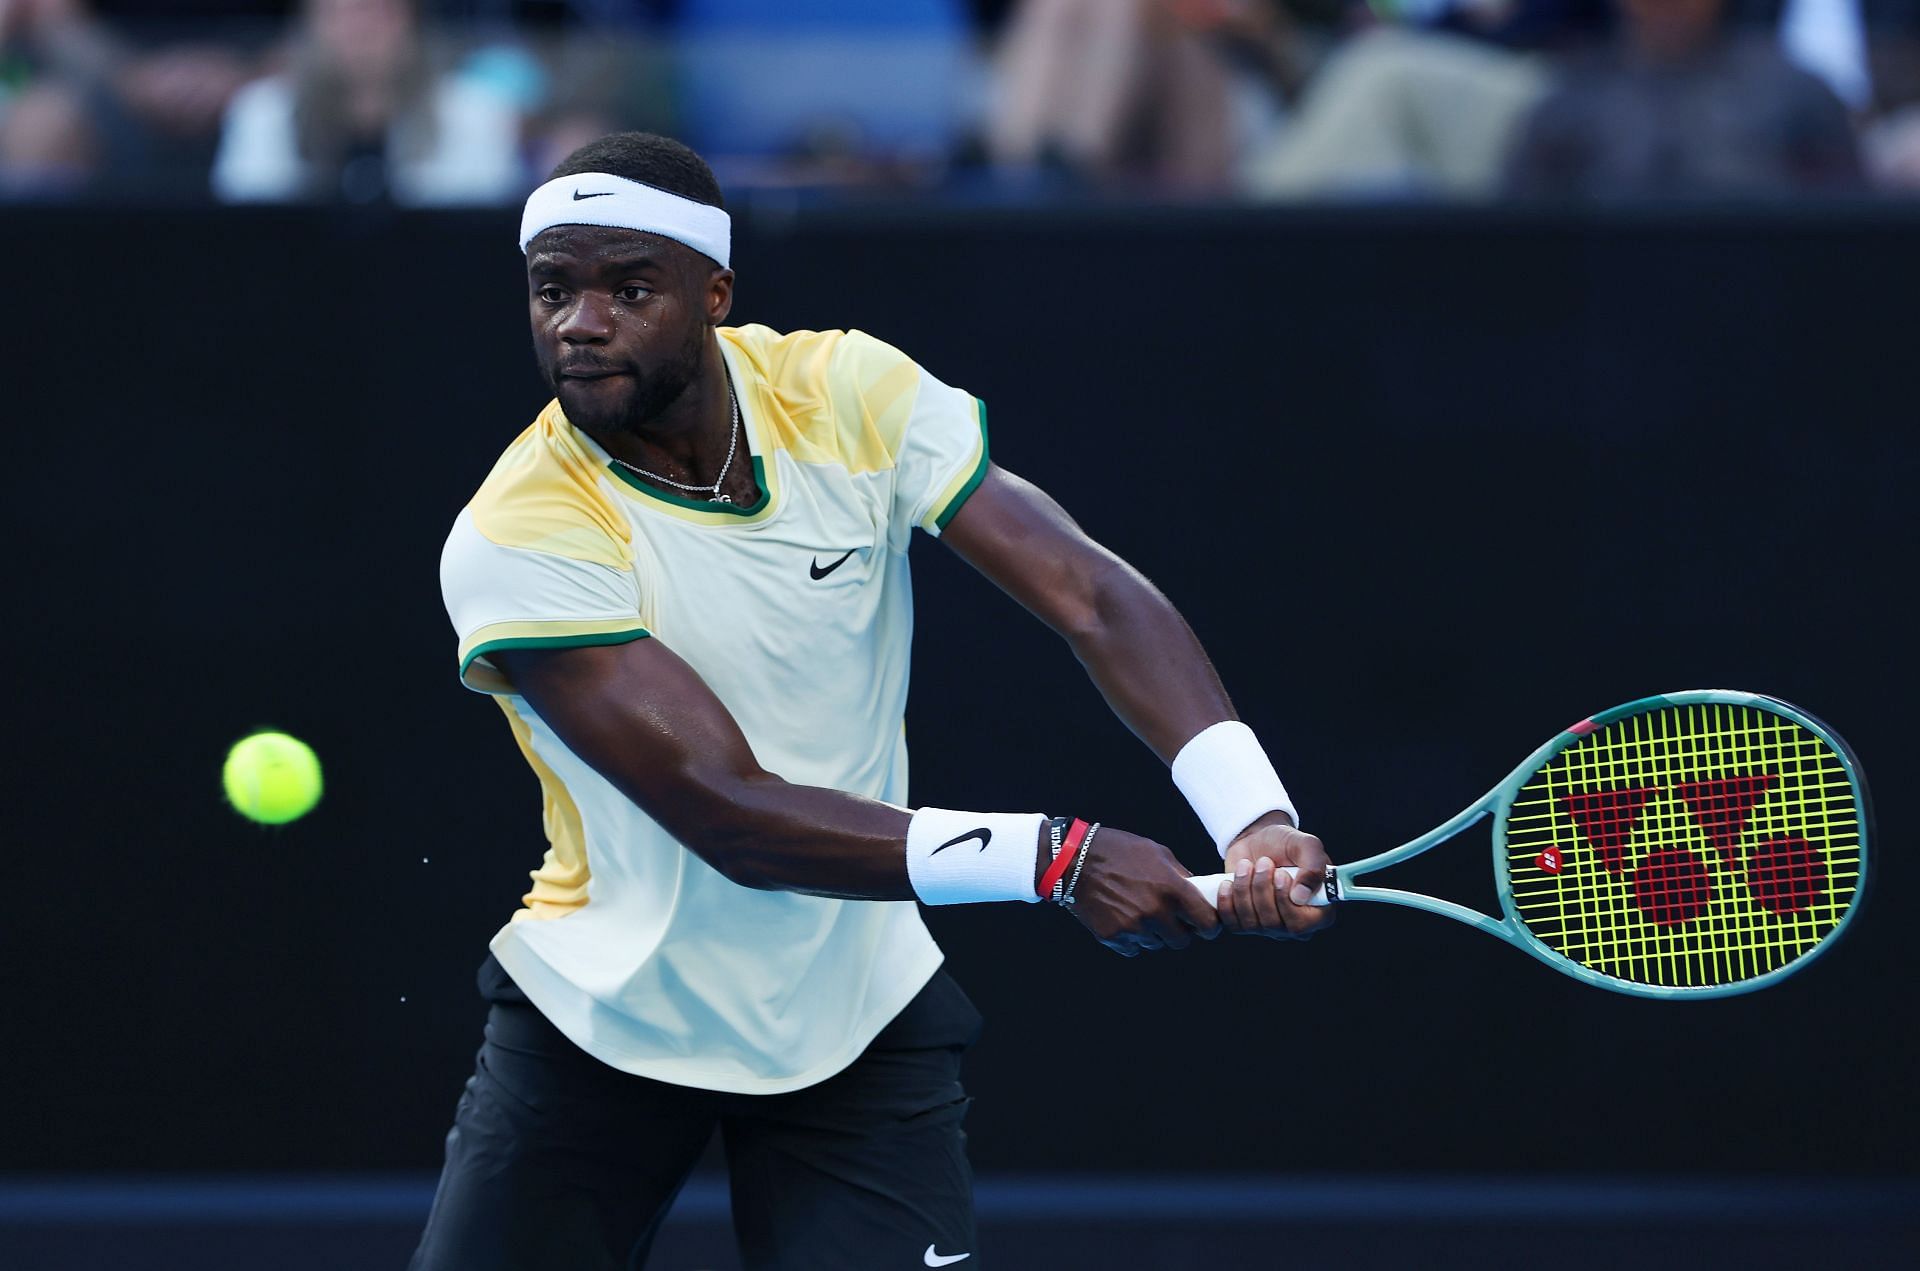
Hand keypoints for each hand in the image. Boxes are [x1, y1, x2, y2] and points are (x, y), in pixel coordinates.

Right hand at [1061, 826, 1223, 956]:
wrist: (1073, 860)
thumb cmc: (1118, 851)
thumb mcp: (1156, 852)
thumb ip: (1181, 875)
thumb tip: (1198, 892)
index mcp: (1171, 888)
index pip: (1207, 922)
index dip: (1209, 925)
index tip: (1204, 924)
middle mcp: (1155, 911)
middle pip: (1182, 940)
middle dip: (1180, 931)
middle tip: (1170, 919)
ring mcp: (1133, 927)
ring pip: (1156, 944)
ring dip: (1153, 934)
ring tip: (1138, 911)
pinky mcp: (1113, 937)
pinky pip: (1133, 948)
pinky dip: (1132, 938)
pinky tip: (1122, 917)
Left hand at [1218, 813, 1335, 939]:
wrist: (1258, 840)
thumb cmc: (1287, 844)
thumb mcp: (1306, 845)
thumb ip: (1314, 867)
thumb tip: (1301, 897)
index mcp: (1318, 911)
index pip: (1301, 925)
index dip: (1285, 901)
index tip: (1279, 874)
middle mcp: (1295, 924)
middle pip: (1273, 924)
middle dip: (1262, 889)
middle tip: (1263, 861)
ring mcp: (1269, 927)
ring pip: (1252, 923)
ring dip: (1244, 890)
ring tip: (1246, 865)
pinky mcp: (1245, 922)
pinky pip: (1232, 923)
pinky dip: (1227, 901)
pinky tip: (1228, 882)